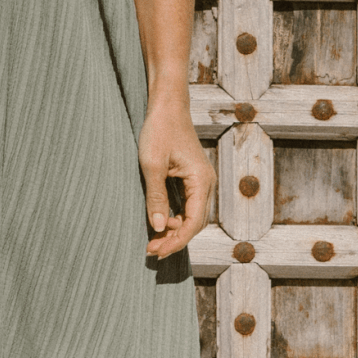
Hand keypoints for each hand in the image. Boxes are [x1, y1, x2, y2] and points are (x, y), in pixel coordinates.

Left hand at [139, 93, 211, 258]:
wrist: (167, 105)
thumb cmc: (159, 130)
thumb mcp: (152, 165)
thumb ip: (156, 198)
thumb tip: (159, 228)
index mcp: (201, 180)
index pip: (193, 222)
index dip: (176, 241)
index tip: (156, 252)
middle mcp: (207, 183)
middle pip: (195, 223)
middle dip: (175, 239)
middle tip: (151, 250)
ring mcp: (201, 181)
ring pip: (192, 216)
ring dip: (175, 230)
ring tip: (153, 240)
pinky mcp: (193, 178)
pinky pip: (188, 205)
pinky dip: (175, 218)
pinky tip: (160, 223)